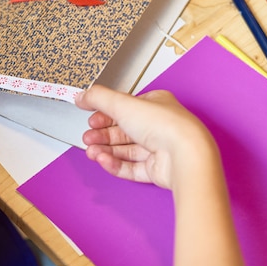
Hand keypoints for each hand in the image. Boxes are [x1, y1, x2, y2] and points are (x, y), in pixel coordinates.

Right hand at [74, 85, 218, 189]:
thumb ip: (98, 98)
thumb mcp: (122, 103)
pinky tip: (103, 160)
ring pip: (125, 150)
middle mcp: (158, 126)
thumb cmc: (165, 126)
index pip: (124, 108)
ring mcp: (158, 149)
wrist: (184, 156)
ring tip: (91, 151)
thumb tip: (82, 95)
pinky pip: (130, 167)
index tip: (89, 117)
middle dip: (102, 135)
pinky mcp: (156, 170)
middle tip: (88, 137)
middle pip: (122, 131)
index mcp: (155, 105)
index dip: (105, 114)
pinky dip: (115, 164)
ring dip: (105, 150)